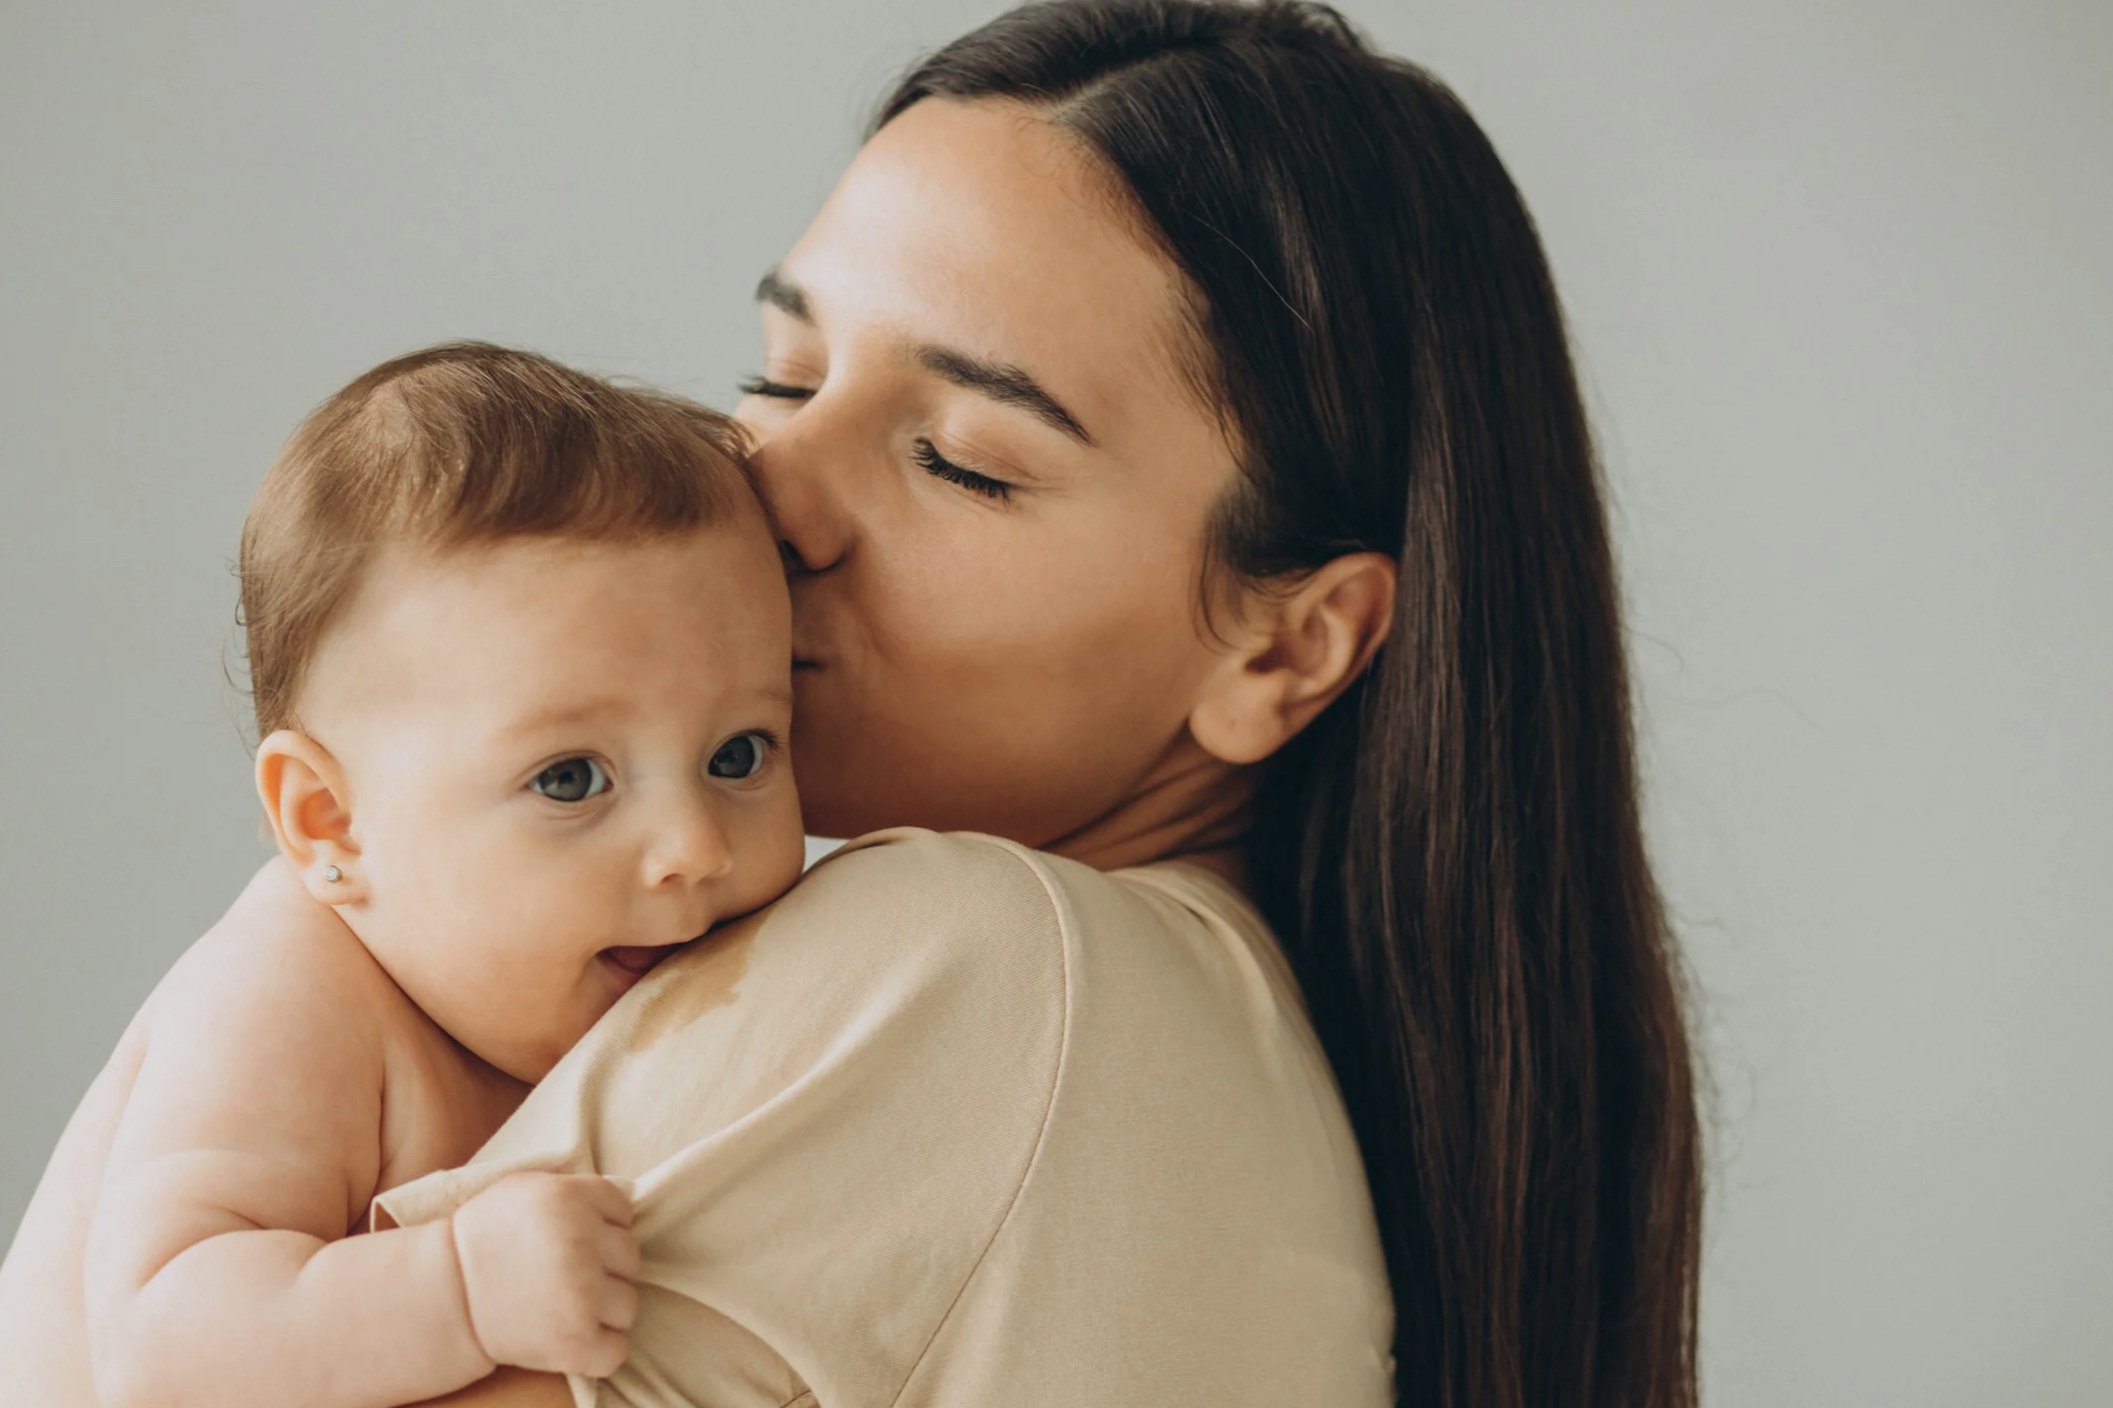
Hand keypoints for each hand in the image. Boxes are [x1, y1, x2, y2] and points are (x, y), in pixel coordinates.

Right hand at [448, 1172, 639, 1378]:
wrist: (444, 1293)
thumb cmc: (486, 1236)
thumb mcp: (527, 1187)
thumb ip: (577, 1188)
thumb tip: (624, 1204)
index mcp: (571, 1199)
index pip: (624, 1212)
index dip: (603, 1227)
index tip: (575, 1239)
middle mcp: (582, 1244)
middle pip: (630, 1258)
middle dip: (604, 1267)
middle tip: (565, 1275)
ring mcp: (581, 1296)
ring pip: (627, 1304)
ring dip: (603, 1310)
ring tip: (565, 1306)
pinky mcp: (574, 1343)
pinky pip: (617, 1349)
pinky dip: (599, 1350)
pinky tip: (573, 1338)